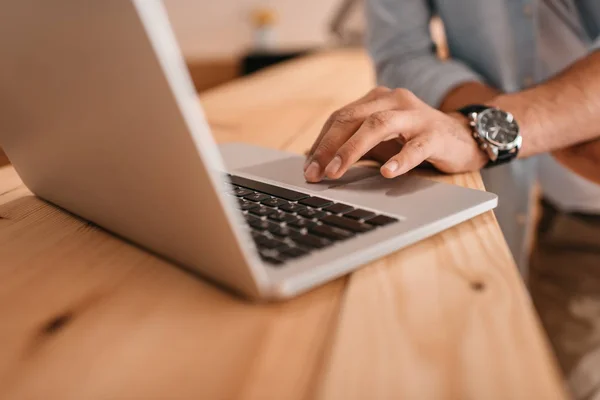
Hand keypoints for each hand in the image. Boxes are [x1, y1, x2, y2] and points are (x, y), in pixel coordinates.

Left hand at [304, 87, 487, 181]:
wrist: (464, 137)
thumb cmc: (414, 139)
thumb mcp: (379, 142)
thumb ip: (351, 146)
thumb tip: (312, 158)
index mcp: (377, 99)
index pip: (341, 118)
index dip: (321, 142)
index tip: (308, 167)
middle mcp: (394, 101)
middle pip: (353, 119)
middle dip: (329, 147)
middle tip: (315, 173)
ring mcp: (416, 115)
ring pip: (378, 126)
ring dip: (352, 149)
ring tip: (336, 171)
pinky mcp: (437, 134)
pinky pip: (416, 146)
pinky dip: (400, 159)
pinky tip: (386, 173)